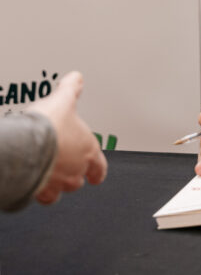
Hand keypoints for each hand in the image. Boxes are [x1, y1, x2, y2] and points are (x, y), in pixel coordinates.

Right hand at [31, 71, 107, 204]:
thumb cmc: (49, 127)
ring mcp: (58, 183)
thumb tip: (76, 79)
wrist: (26, 145)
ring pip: (61, 190)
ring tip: (48, 171)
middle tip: (63, 161)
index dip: (97, 170)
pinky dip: (40, 190)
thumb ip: (71, 89)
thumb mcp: (63, 100)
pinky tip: (34, 182)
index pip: (99, 166)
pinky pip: (42, 196)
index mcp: (87, 150)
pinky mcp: (39, 190)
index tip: (97, 174)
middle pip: (78, 178)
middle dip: (72, 172)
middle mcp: (75, 170)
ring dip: (57, 183)